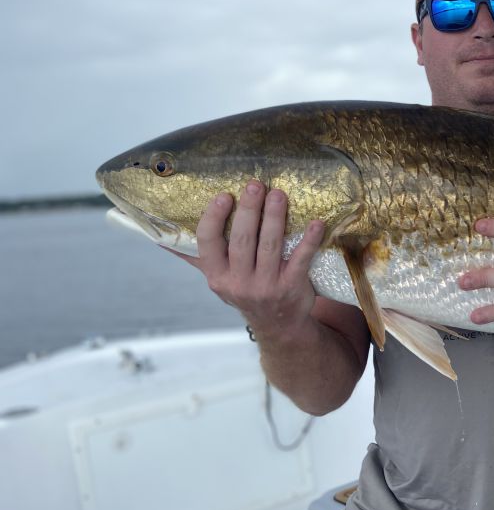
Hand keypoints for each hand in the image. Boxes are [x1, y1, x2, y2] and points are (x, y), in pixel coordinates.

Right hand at [169, 180, 323, 336]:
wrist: (278, 325)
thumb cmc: (246, 290)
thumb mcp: (219, 278)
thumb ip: (197, 256)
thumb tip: (160, 236)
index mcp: (217, 276)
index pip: (208, 243)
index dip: (215, 218)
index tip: (224, 196)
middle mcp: (238, 283)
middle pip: (242, 240)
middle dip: (249, 210)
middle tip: (256, 185)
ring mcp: (266, 287)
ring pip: (270, 246)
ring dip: (275, 218)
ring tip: (279, 194)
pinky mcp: (291, 288)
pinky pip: (301, 260)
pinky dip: (309, 240)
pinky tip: (316, 223)